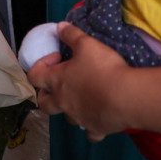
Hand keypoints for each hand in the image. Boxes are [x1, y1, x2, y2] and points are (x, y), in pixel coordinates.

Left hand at [27, 22, 134, 142]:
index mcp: (57, 81)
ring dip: (70, 109)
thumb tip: (59, 26)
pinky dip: (92, 127)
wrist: (126, 97)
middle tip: (58, 84)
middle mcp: (63, 102)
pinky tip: (98, 119)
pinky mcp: (96, 129)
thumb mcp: (87, 44)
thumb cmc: (103, 68)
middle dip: (46, 95)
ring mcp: (79, 118)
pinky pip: (90, 133)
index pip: (34, 76)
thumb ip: (72, 35)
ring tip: (83, 98)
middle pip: (44, 103)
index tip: (57, 58)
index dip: (40, 65)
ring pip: (67, 117)